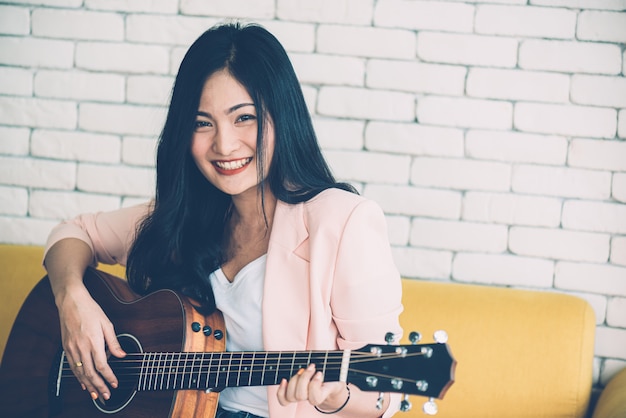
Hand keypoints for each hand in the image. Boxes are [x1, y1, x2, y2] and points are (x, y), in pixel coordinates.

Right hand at [57, 284, 125, 400]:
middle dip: (99, 386)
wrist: (70, 302)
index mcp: (93, 341)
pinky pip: (72, 367)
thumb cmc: (90, 310)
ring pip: (80, 372)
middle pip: (90, 373)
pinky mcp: (66, 348)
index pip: (102, 365)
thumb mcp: (106, 324)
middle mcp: (81, 347)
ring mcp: (72, 349)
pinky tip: (83, 383)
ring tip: (95, 395)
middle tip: (106, 396)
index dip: (109, 377)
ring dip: (88, 385)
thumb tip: (122, 355)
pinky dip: (78, 377)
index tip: (115, 384)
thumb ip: (114, 342)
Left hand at [276, 363, 348, 410]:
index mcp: (323, 395)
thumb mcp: (339, 372)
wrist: (330, 391)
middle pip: (300, 395)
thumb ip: (340, 365)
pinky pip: (284, 399)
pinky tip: (284, 380)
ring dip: (295, 380)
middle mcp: (311, 399)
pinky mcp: (293, 394)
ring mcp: (301, 397)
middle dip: (303, 379)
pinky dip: (281, 390)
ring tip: (302, 370)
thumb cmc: (333, 378)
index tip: (320, 373)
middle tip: (311, 367)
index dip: (314, 385)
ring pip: (291, 396)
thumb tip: (345, 353)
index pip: (315, 399)